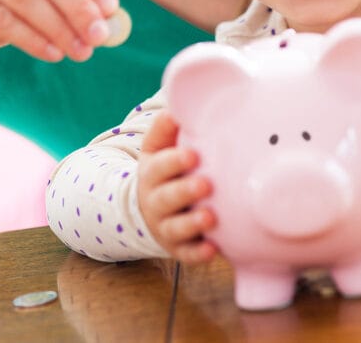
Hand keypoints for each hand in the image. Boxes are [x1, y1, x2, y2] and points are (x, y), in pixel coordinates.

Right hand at [137, 111, 217, 263]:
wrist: (147, 209)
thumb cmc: (162, 170)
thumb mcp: (157, 148)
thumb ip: (166, 128)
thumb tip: (176, 105)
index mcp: (151, 173)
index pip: (159, 166)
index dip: (174, 162)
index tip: (193, 155)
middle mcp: (155, 201)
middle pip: (166, 198)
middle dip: (185, 191)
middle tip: (206, 184)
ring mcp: (165, 226)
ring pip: (175, 228)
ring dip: (192, 223)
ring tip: (210, 217)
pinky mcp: (177, 247)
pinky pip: (186, 254)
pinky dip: (197, 253)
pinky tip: (213, 249)